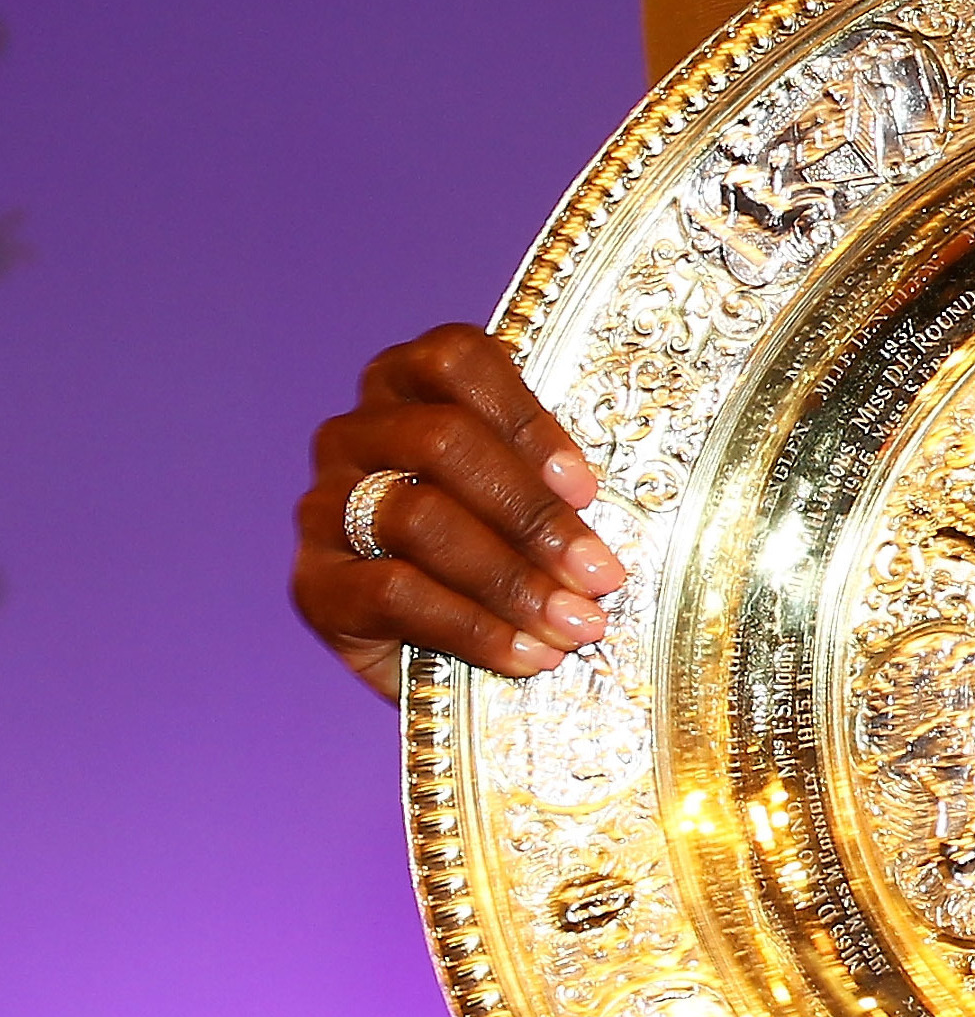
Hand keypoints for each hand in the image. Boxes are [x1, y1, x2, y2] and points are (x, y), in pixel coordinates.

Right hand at [292, 324, 627, 699]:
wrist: (433, 649)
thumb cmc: (496, 549)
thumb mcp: (525, 500)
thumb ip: (554, 484)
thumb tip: (617, 524)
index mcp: (409, 384)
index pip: (457, 361)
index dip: (527, 419)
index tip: (587, 487)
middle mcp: (355, 434)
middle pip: (442, 440)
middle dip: (533, 513)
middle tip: (601, 574)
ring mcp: (325, 506)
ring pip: (417, 516)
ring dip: (510, 577)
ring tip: (574, 622)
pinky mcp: (315, 584)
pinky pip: (393, 593)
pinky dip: (474, 627)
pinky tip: (528, 654)